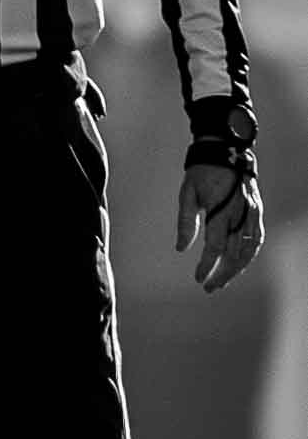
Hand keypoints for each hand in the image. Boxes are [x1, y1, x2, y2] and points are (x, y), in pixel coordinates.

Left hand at [175, 163, 264, 292]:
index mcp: (221, 212)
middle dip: (222, 274)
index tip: (198, 278)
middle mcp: (240, 216)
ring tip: (222, 280)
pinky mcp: (257, 212)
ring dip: (236, 268)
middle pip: (234, 254)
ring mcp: (252, 214)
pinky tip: (239, 263)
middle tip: (209, 288)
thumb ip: (186, 222)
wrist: (225, 150)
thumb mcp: (187, 193)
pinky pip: (257, 240)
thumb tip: (181, 249)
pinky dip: (249, 255)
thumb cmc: (201, 172)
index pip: (215, 247)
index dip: (206, 265)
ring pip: (249, 250)